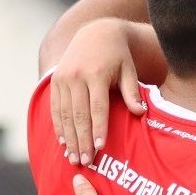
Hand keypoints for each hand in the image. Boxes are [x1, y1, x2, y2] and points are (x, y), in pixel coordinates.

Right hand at [50, 19, 144, 167]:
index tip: (100, 148)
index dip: (98, 129)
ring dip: (69, 138)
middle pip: (79, 115)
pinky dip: (59, 127)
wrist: (95, 32)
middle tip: (86, 161)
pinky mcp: (55, 81)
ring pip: (65, 114)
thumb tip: (140, 113)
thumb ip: (132, 92)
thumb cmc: (118, 56)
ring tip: (74, 158)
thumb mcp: (129, 70)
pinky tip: (63, 143)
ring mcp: (62, 78)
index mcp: (96, 74)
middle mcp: (75, 76)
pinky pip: (55, 108)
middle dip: (82, 140)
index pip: (97, 107)